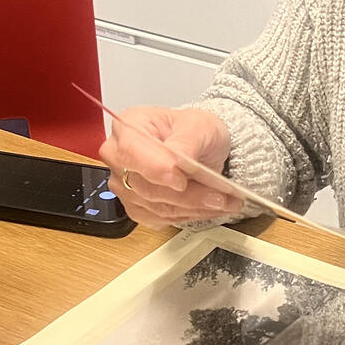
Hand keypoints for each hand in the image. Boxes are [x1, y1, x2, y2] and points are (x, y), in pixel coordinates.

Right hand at [99, 105, 243, 226]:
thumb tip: (178, 161)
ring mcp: (126, 186)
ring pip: (157, 207)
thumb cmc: (194, 130)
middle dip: (187, 195)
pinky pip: (162, 219)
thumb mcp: (198, 125)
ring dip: (195, 208)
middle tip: (219, 196)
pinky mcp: (138, 207)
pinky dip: (191, 215)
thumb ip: (185, 141)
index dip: (154, 169)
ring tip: (224, 202)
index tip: (180, 180)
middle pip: (146, 186)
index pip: (131, 152)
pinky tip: (210, 208)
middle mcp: (120, 158)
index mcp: (128, 128)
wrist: (201, 146)